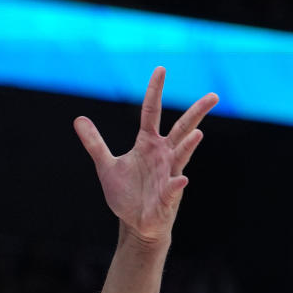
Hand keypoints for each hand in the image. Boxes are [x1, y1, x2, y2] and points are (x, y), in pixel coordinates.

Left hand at [73, 66, 217, 243]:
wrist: (135, 223)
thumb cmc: (126, 193)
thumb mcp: (106, 166)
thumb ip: (95, 143)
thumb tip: (79, 119)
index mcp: (148, 143)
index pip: (151, 112)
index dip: (154, 91)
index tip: (161, 69)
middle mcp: (163, 154)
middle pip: (182, 128)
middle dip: (197, 112)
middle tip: (214, 96)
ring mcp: (169, 173)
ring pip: (182, 155)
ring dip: (189, 145)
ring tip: (199, 134)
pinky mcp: (168, 195)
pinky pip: (174, 187)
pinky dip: (176, 183)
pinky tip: (181, 179)